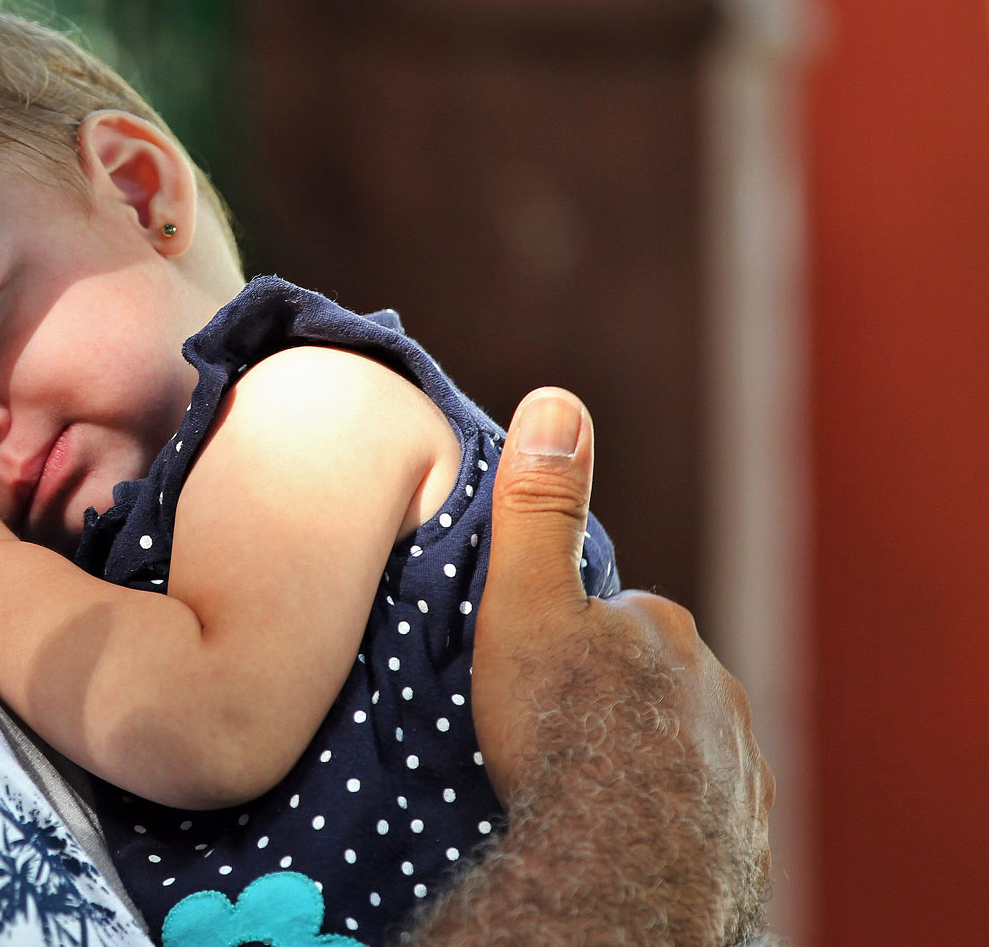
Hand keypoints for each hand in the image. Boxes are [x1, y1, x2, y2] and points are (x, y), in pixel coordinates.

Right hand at [463, 387, 772, 943]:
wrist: (615, 866)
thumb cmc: (560, 733)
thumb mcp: (524, 603)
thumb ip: (539, 508)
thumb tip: (558, 399)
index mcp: (662, 628)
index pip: (613, 614)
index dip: (567, 636)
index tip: (530, 666)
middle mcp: (715, 686)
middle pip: (647, 677)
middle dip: (606, 693)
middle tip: (544, 729)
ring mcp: (734, 761)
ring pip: (674, 740)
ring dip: (634, 751)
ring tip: (574, 784)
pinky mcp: (740, 829)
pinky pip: (693, 804)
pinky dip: (660, 808)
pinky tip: (619, 826)